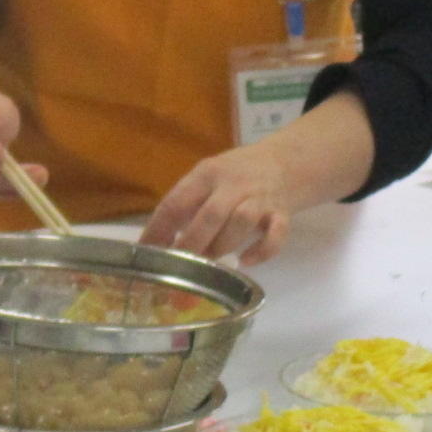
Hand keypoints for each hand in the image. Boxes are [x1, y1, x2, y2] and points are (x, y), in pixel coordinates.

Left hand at [140, 140, 298, 265]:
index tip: (146, 254)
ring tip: (212, 263)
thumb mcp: (206, 177)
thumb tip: (155, 242)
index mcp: (206, 174)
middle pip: (210, 215)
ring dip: (223, 246)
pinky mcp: (282, 213)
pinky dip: (261, 251)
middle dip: (191, 244)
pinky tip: (246, 262)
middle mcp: (233, 184)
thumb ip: (185, 204)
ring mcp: (260, 198)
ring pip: (241, 222)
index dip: (158, 230)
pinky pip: (276, 234)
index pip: (176, 202)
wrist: (284, 162)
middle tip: (179, 269)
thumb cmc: (235, 175)